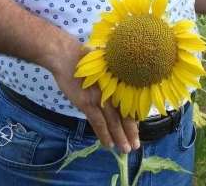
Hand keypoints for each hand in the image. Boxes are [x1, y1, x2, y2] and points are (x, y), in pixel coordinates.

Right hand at [49, 33, 139, 153]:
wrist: (67, 56)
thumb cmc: (85, 60)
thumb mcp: (105, 69)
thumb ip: (112, 82)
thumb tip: (117, 96)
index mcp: (118, 83)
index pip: (130, 105)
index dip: (134, 119)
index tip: (138, 130)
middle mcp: (112, 91)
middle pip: (125, 115)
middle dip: (131, 132)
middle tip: (135, 146)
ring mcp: (100, 98)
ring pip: (114, 122)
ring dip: (120, 137)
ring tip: (126, 149)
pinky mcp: (87, 103)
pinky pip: (98, 123)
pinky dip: (104, 135)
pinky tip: (109, 144)